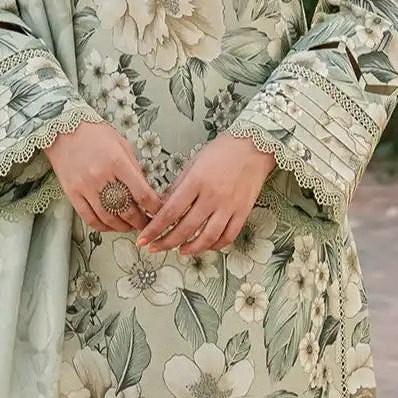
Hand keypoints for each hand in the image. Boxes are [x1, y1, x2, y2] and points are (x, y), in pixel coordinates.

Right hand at [44, 120, 161, 232]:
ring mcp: (85, 187)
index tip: (159, 212)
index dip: (154, 208)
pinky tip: (111, 226)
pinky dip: (103, 227)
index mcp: (117, 162)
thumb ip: (134, 169)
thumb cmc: (95, 134)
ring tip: (131, 227)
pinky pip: (89, 218)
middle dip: (141, 221)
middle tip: (147, 224)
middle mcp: (101, 176)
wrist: (62, 129)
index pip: (142, 193)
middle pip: (126, 210)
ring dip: (123, 227)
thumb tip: (147, 192)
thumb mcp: (122, 145)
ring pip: (108, 218)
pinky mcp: (71, 193)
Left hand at [136, 134, 274, 255]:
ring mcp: (229, 206)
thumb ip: (177, 187)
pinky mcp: (243, 212)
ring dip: (191, 249)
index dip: (154, 229)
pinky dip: (215, 245)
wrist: (254, 146)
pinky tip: (205, 246)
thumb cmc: (221, 151)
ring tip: (180, 251)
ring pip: (207, 237)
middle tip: (155, 248)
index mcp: (196, 182)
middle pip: (186, 228)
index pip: (170, 212)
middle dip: (166, 242)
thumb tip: (161, 208)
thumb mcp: (193, 163)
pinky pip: (228, 236)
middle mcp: (212, 197)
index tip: (143, 239)